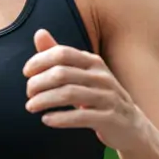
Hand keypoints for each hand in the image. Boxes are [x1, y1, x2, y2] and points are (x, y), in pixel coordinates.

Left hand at [23, 29, 146, 150]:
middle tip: (28, 93)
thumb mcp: (82, 74)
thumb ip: (60, 56)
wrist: (131, 126)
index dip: (39, 61)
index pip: (62, 53)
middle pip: (62, 73)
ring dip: (44, 100)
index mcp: (94, 62)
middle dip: (39, 83)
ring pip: (69, 94)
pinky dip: (60, 118)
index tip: (26, 73)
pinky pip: (81, 117)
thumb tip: (39, 32)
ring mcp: (108, 97)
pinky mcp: (110, 118)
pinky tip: (46, 120)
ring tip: (31, 107)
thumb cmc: (100, 97)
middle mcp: (102, 77)